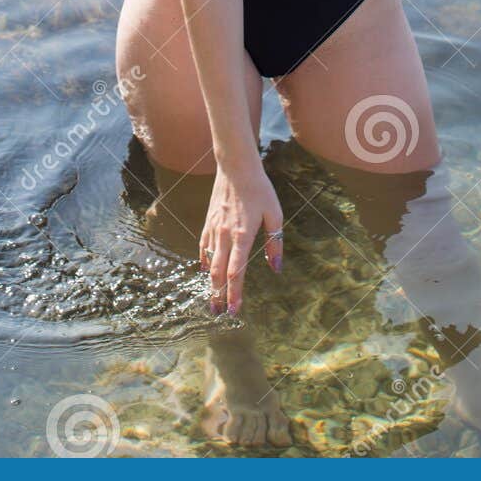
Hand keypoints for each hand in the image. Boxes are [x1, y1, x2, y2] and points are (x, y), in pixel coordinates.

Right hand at [200, 163, 282, 317]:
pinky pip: (204, 247)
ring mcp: (214, 229)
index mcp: (243, 235)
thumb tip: (276, 267)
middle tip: (219, 313)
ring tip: (212, 299)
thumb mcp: (274, 214)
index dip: (235, 293)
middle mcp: (225, 235)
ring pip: (209, 262)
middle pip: (219, 272)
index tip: (234, 310)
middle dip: (218, 294)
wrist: (236, 167)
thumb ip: (275, 243)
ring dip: (210, 283)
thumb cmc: (259, 189)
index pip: (237, 271)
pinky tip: (206, 271)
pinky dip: (205, 262)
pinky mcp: (208, 222)